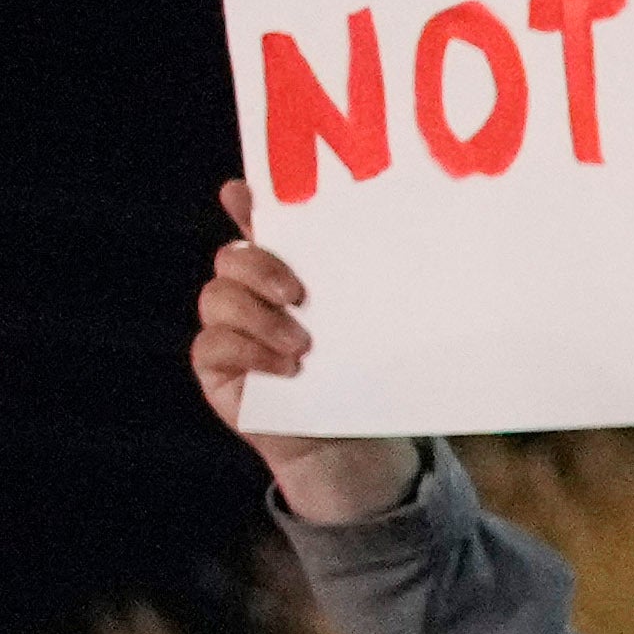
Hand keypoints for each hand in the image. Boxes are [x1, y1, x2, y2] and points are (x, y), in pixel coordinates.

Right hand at [190, 185, 420, 524]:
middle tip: (298, 292)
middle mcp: (251, 291)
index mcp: (288, 270)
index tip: (242, 192)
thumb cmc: (366, 373)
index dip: (245, 204)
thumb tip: (421, 244)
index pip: (257, 224)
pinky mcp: (217, 365)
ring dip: (259, 316)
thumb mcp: (374, 325)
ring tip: (302, 344)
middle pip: (233, 258)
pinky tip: (285, 369)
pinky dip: (248, 351)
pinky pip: (213, 344)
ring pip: (217, 297)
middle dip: (260, 267)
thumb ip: (375, 287)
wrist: (352, 440)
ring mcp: (229, 326)